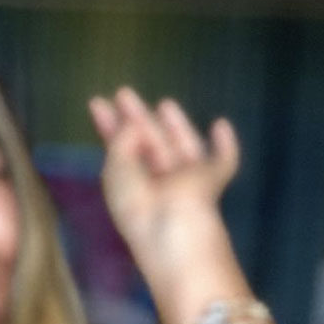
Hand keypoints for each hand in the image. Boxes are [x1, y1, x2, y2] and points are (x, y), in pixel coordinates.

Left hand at [88, 87, 239, 264]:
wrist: (175, 231)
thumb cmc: (138, 207)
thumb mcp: (117, 171)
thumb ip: (122, 140)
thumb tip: (136, 124)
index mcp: (130, 192)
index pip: (119, 154)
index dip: (109, 129)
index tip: (97, 103)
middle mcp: (157, 188)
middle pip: (148, 147)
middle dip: (135, 119)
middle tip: (122, 92)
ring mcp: (185, 185)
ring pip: (181, 147)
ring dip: (175, 125)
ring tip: (163, 102)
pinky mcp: (211, 183)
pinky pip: (223, 162)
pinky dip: (226, 145)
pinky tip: (220, 125)